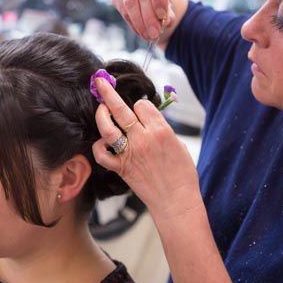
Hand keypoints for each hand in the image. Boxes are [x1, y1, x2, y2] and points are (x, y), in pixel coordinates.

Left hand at [92, 77, 200, 219]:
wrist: (176, 202)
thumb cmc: (182, 175)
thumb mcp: (179, 145)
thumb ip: (162, 130)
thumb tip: (148, 120)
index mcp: (161, 130)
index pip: (142, 105)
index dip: (140, 105)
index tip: (141, 109)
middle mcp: (143, 139)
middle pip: (121, 109)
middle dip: (108, 92)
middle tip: (100, 81)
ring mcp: (130, 153)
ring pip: (108, 128)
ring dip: (102, 114)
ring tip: (100, 107)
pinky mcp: (121, 168)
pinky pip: (102, 154)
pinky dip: (99, 147)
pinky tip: (102, 142)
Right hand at [111, 0, 175, 40]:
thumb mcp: (169, 1)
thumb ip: (169, 12)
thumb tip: (164, 22)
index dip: (160, 0)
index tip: (163, 17)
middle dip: (149, 18)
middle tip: (154, 34)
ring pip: (129, 2)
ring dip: (138, 23)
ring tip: (147, 36)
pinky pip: (122, 8)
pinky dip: (131, 22)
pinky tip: (139, 31)